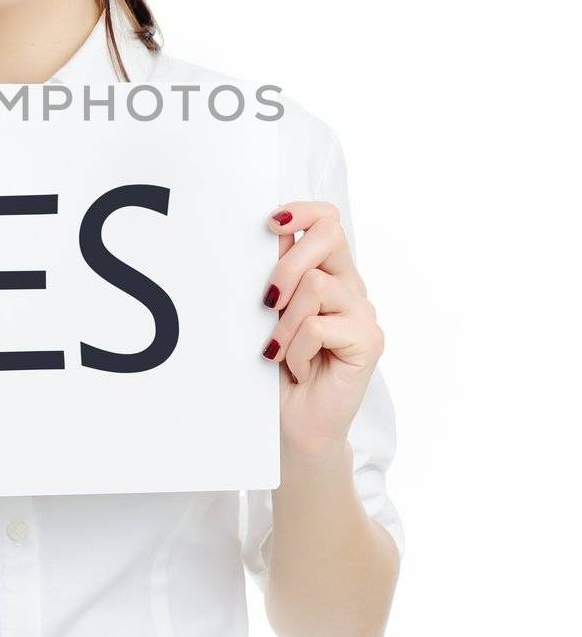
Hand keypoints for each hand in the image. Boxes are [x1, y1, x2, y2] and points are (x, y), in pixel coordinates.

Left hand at [260, 201, 383, 463]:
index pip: (327, 219)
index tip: (271, 224)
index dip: (302, 211)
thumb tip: (271, 230)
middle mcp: (351, 287)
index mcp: (328, 272)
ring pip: (317, 285)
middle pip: (329, 235)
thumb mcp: (269, 312)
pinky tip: (298, 369)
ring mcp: (363, 312)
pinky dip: (297, 349)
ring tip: (280, 350)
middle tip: (267, 303)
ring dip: (285, 322)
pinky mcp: (369, 340)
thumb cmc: (277, 368)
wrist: (293, 425)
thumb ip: (276, 271)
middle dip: (286, 264)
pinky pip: (320, 325)